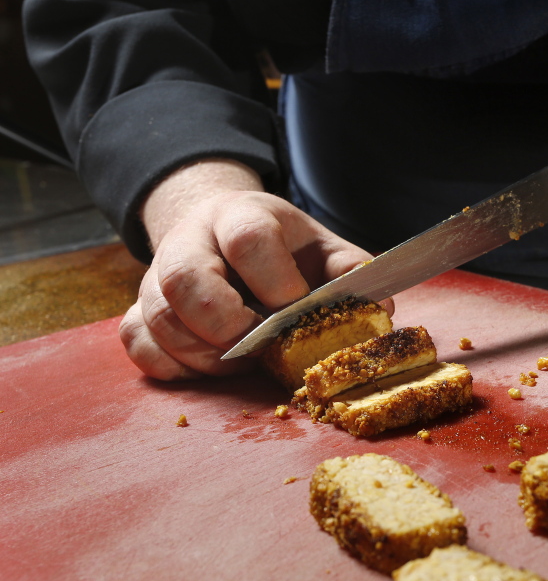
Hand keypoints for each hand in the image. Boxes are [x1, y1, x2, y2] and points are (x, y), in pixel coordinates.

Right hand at [119, 160, 380, 379]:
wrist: (226, 234)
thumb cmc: (284, 250)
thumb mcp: (323, 248)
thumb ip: (351, 272)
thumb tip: (376, 308)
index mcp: (242, 215)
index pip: (248, 238)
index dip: (275, 280)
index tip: (295, 306)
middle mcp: (190, 240)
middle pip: (184, 279)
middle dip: (227, 326)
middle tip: (258, 345)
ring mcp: (157, 276)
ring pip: (158, 318)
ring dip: (205, 354)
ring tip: (242, 359)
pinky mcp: (140, 309)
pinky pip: (138, 343)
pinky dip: (173, 365)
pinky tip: (208, 365)